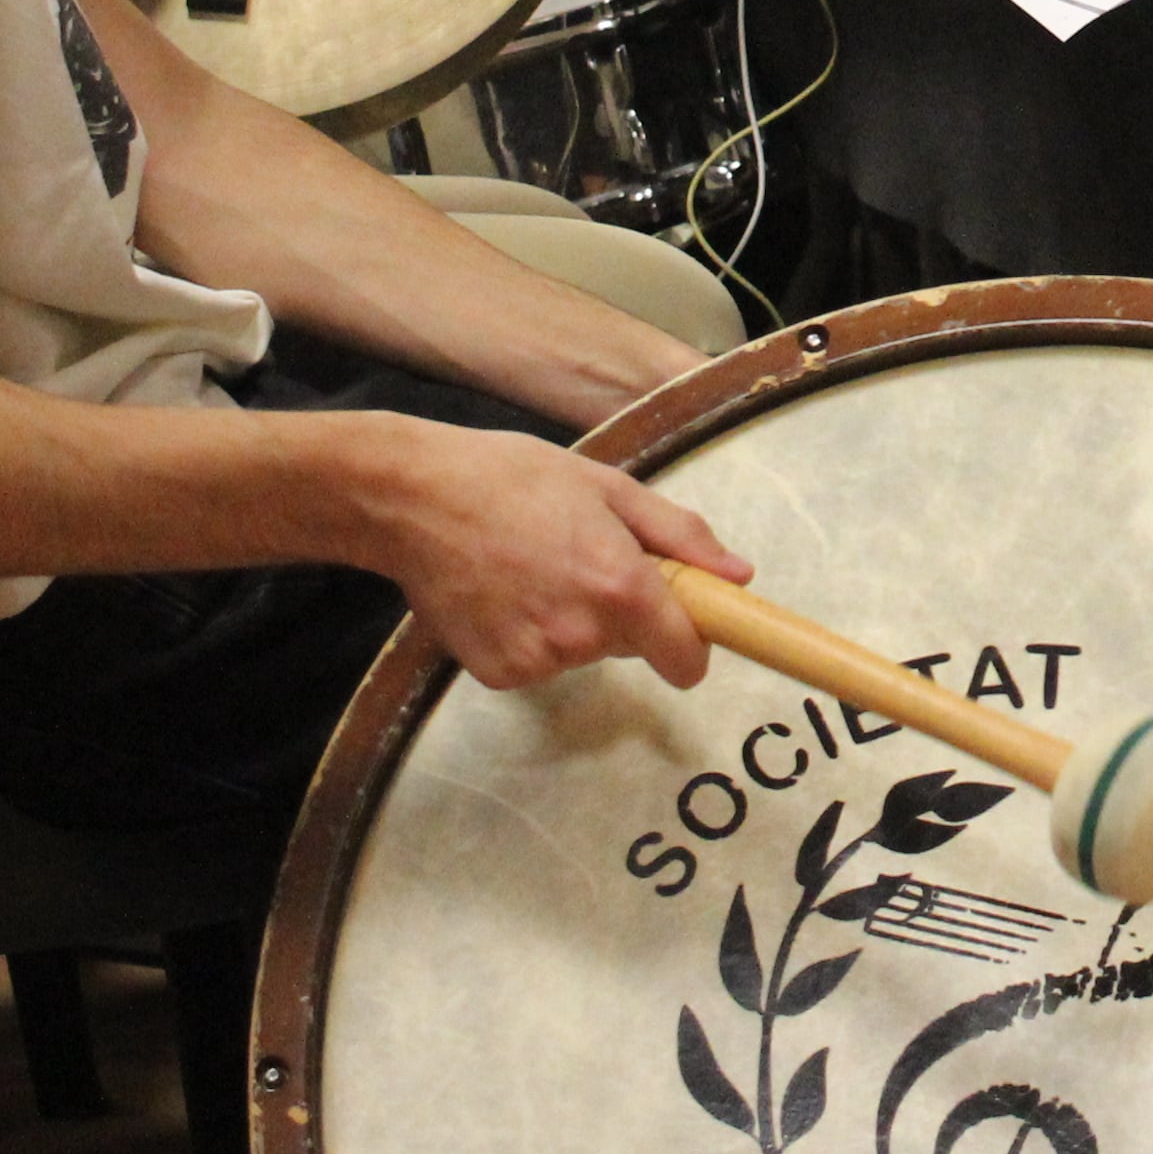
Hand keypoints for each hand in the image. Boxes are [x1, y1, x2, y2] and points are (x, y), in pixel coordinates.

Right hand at [362, 419, 749, 693]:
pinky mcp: (497, 675)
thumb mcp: (609, 487)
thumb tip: (737, 576)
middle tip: (580, 555)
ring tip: (532, 565)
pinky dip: (531, 634)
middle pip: (633, 644)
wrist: (414, 499)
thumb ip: (680, 536)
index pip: (686, 658)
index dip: (693, 644)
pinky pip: (539, 662)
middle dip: (621, 609)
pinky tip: (504, 591)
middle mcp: (582, 635)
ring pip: (584, 651)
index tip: (687, 626)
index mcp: (620, 587)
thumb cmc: (514, 479)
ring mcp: (536, 661)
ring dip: (573, 619)